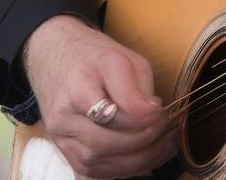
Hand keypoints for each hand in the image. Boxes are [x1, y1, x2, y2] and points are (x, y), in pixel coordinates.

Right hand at [24, 14, 177, 178]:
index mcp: (79, 86)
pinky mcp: (65, 152)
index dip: (143, 117)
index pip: (112, 112)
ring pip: (99, 163)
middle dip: (143, 141)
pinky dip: (124, 169)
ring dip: (138, 160)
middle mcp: (64, 116)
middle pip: (104, 143)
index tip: (163, 110)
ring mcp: (61, 138)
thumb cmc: (94, 57)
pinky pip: (95, 172)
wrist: (56, 59)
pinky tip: (148, 157)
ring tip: (165, 145)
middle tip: (168, 128)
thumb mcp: (122, 57)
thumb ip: (137, 87)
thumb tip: (153, 114)